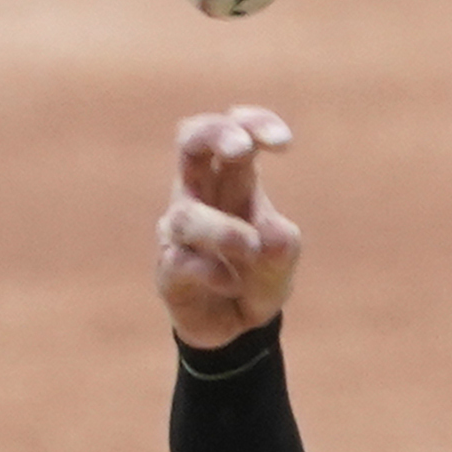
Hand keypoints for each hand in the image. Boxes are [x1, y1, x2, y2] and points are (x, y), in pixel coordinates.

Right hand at [157, 105, 299, 348]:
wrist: (237, 328)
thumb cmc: (257, 276)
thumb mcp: (282, 258)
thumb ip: (282, 244)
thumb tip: (266, 238)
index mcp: (232, 180)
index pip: (231, 130)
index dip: (252, 124)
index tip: (283, 144)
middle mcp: (199, 195)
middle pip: (190, 141)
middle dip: (214, 135)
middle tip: (242, 149)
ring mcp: (179, 231)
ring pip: (188, 215)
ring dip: (223, 230)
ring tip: (251, 249)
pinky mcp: (168, 270)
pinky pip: (182, 262)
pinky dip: (212, 272)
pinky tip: (230, 285)